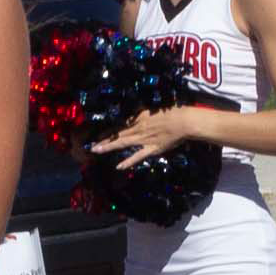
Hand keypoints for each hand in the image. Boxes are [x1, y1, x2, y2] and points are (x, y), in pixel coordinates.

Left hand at [95, 105, 214, 159]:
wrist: (184, 121)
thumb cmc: (172, 111)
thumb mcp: (153, 108)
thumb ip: (141, 112)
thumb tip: (132, 113)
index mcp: (138, 117)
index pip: (119, 124)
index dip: (107, 129)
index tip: (96, 133)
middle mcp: (138, 128)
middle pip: (117, 134)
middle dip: (103, 139)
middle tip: (90, 145)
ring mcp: (144, 139)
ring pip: (123, 143)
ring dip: (109, 147)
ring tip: (97, 151)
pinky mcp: (152, 149)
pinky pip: (138, 156)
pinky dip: (128, 161)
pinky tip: (119, 166)